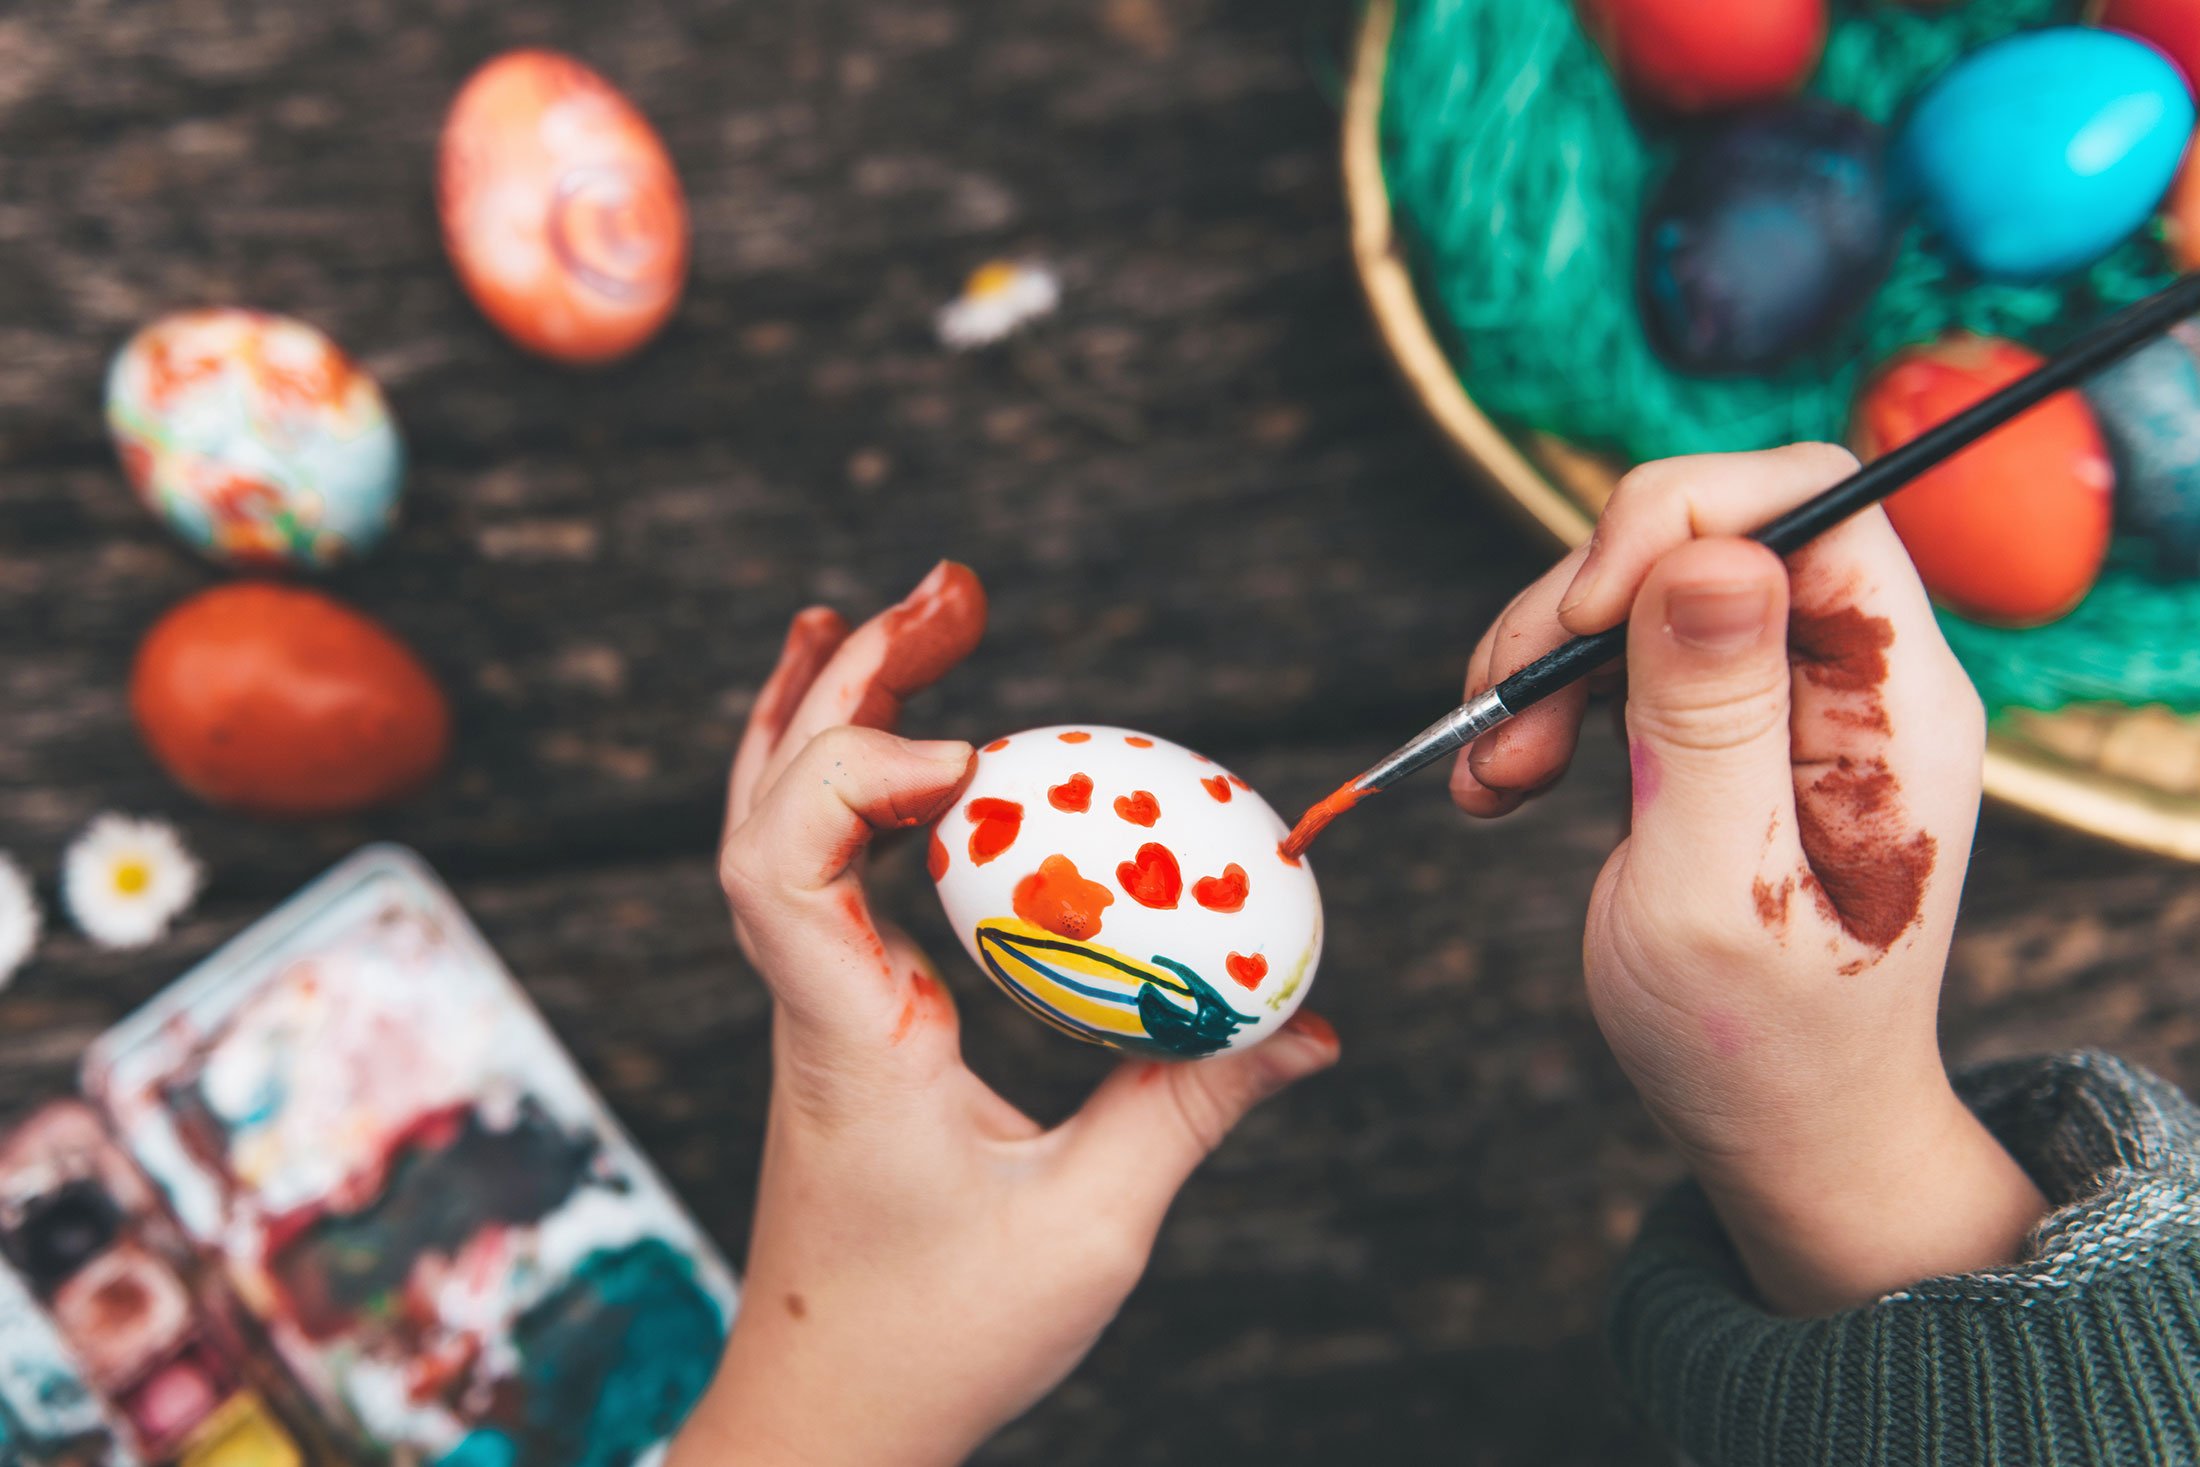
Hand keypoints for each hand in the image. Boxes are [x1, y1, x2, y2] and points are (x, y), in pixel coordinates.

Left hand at [668, 563, 1339, 1466]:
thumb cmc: (935, 1339)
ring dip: (831, 707)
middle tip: (950, 593)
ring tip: (901, 618)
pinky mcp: (839, 1017)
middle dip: (855, 678)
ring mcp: (812, 1005)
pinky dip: (845, 782)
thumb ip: (1195, 1109)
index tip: (976, 755)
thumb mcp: (1090, 1230)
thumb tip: (1307, 1025)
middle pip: (773, 799)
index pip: (780, 865)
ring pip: (776, 819)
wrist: (830, 1416)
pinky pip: (816, 867)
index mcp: (845, 1038)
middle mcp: (809, 1001)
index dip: (854, 773)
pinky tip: (899, 743)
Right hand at [1453, 445, 2043, 1316]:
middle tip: (1503, 722)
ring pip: (1642, 587)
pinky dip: (1538, 702)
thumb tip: (1713, 553)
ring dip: (1540, 662)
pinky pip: (1616, 654)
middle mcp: (1849, 675)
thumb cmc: (1762, 1039)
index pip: (1813, 502)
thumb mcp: (1718, 890)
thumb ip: (1713, 720)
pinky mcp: (1719, 726)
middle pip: (1704, 533)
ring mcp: (1782, 697)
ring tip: (1493, 776)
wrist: (1778, 1127)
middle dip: (1579, 607)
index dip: (1687, 517)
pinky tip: (1501, 781)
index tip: (1585, 619)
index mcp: (1895, 700)